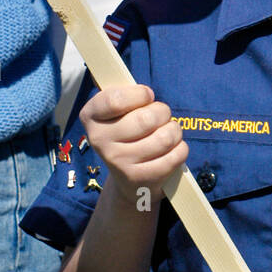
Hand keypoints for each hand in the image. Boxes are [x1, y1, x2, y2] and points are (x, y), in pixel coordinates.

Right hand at [79, 84, 187, 208]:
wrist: (127, 176)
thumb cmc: (128, 131)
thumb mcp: (120, 109)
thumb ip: (128, 93)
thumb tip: (147, 93)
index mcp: (91, 116)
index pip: (115, 100)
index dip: (140, 94)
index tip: (147, 96)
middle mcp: (99, 140)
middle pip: (146, 118)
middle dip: (162, 112)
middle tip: (161, 116)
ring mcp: (118, 162)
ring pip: (165, 137)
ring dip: (174, 131)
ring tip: (167, 133)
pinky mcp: (138, 178)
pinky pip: (175, 155)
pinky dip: (180, 149)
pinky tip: (170, 149)